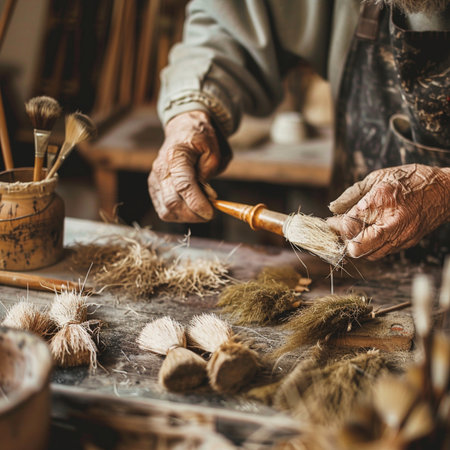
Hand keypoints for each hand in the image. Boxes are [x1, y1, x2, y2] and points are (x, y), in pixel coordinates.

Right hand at [148, 111, 228, 221]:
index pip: (183, 186)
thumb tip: (206, 195)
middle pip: (172, 203)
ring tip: (201, 209)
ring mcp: (155, 181)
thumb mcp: (212, 150)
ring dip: (187, 217)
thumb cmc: (199, 140)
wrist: (183, 131)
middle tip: (210, 212)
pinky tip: (191, 208)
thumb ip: (208, 172)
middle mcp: (161, 170)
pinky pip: (164, 211)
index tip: (211, 213)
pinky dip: (179, 215)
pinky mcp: (154, 189)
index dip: (197, 203)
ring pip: (167, 211)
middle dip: (194, 214)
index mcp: (176, 156)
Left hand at [327, 164, 449, 259]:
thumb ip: (352, 194)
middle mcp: (391, 223)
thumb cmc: (411, 180)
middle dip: (344, 241)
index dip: (336, 225)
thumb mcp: (377, 177)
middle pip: (357, 248)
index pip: (349, 225)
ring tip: (353, 232)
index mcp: (382, 201)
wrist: (445, 192)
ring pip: (368, 255)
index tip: (331, 221)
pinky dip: (370, 247)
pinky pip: (381, 253)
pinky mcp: (406, 244)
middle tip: (340, 230)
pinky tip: (367, 234)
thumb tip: (333, 208)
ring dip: (356, 246)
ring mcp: (400, 236)